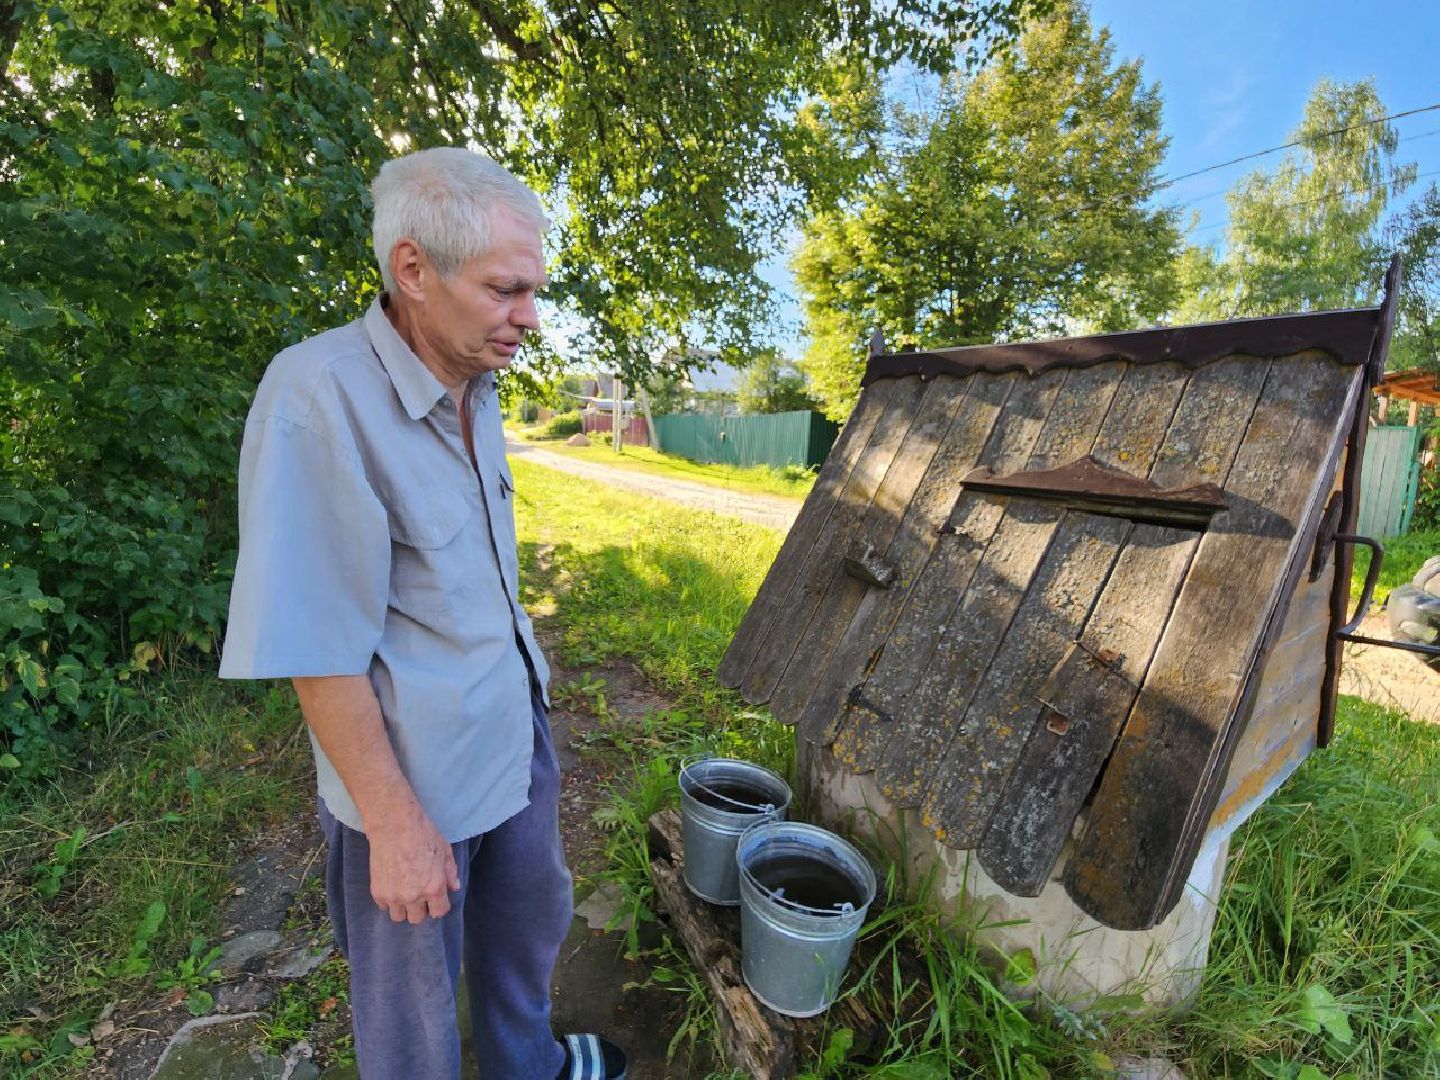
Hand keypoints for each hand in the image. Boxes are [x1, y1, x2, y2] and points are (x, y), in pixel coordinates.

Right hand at [366, 806, 461, 923]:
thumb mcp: (445, 851)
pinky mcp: (377, 892)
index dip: (439, 905)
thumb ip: (450, 873)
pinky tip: (392, 884)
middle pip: (418, 918)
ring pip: (399, 917)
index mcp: (434, 887)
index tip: (436, 897)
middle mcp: (414, 896)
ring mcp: (394, 896)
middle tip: (419, 892)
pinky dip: (388, 900)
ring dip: (403, 907)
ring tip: (404, 891)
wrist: (393, 824)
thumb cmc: (423, 834)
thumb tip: (454, 888)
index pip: (439, 912)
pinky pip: (384, 906)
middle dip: (421, 908)